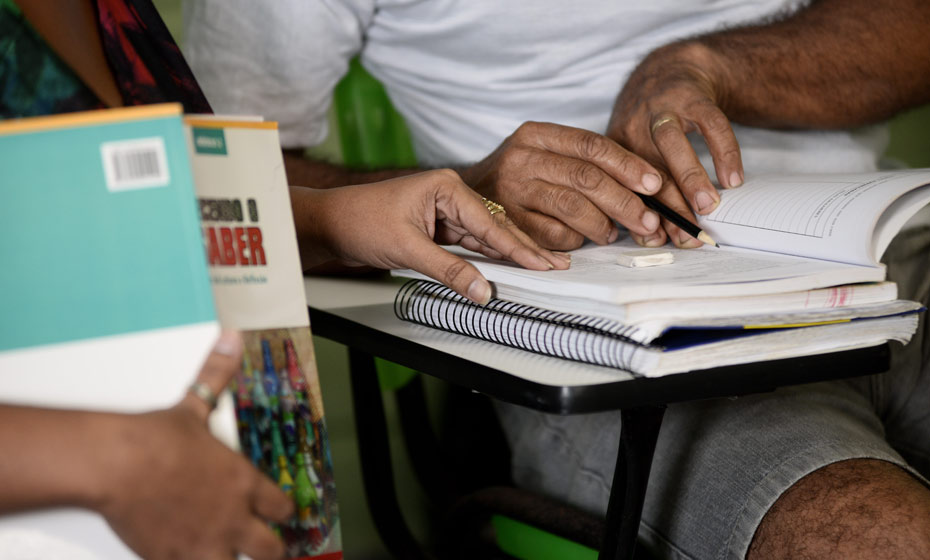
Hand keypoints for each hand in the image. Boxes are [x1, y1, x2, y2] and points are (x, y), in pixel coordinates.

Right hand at [97, 331, 292, 559]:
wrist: (115, 463)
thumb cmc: (154, 438)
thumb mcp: (193, 404)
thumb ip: (216, 375)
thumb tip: (232, 340)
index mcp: (243, 482)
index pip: (282, 507)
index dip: (282, 512)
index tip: (280, 514)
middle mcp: (232, 518)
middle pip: (271, 550)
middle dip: (270, 550)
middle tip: (265, 549)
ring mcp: (204, 543)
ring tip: (224, 555)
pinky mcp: (173, 559)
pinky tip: (185, 558)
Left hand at [303, 169, 569, 303]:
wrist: (330, 223)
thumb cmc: (359, 221)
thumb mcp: (408, 249)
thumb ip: (449, 271)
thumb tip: (482, 290)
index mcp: (446, 187)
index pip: (491, 223)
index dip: (519, 248)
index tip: (544, 264)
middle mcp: (449, 196)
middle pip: (495, 227)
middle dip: (525, 249)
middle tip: (557, 265)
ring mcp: (444, 212)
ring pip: (485, 238)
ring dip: (510, 255)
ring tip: (541, 267)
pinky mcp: (437, 228)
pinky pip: (469, 245)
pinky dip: (487, 258)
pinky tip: (507, 268)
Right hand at [458, 121, 664, 250]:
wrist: (461, 197)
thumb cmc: (518, 178)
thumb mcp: (544, 155)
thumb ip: (585, 163)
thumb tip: (646, 186)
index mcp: (536, 135)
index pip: (591, 145)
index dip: (627, 165)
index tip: (654, 184)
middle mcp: (521, 158)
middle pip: (585, 177)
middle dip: (624, 202)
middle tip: (649, 222)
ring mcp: (510, 191)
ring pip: (571, 206)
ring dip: (602, 225)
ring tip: (613, 233)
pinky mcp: (506, 223)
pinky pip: (552, 234)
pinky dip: (574, 240)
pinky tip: (581, 240)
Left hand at [607, 41, 743, 247]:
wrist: (669, 68)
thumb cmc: (649, 125)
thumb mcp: (634, 152)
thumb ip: (642, 192)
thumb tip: (654, 239)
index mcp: (613, 147)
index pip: (623, 187)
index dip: (639, 214)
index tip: (656, 241)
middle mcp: (632, 125)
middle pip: (646, 170)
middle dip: (668, 205)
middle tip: (687, 235)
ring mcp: (661, 107)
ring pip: (671, 144)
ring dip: (690, 178)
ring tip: (708, 208)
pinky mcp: (692, 95)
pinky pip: (710, 124)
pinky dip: (724, 152)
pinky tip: (733, 180)